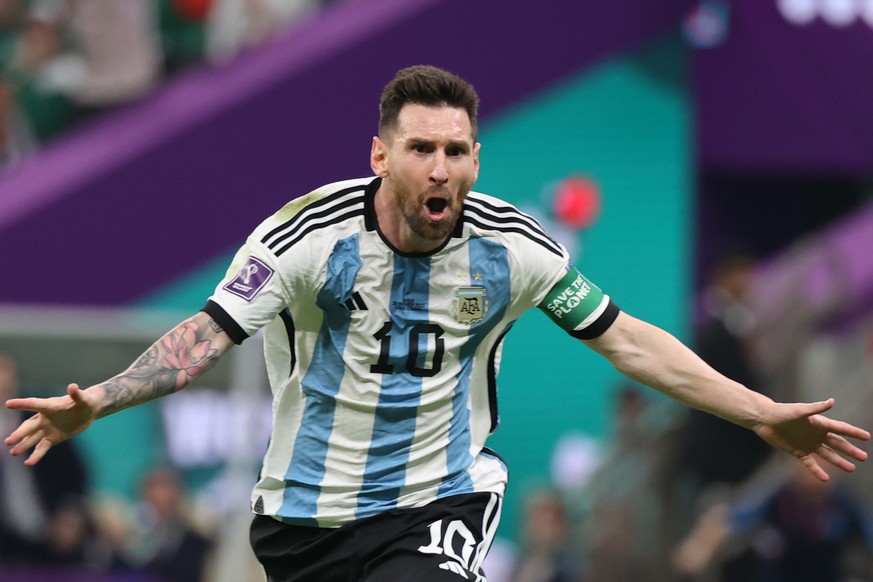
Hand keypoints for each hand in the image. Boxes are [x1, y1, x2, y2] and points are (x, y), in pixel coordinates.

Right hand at [4, 383, 101, 464]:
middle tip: (8, 441)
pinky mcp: (53, 438)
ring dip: (23, 445)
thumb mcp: (83, 398)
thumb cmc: (86, 400)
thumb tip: (73, 386)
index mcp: (50, 406)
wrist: (90, 410)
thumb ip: (76, 394)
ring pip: (32, 438)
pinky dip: (36, 455)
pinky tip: (28, 463)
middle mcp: (45, 418)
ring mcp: (48, 429)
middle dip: (19, 434)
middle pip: (29, 426)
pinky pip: (42, 447)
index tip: (8, 404)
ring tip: (13, 453)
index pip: (34, 404)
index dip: (22, 404)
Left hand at [753, 398, 869, 480]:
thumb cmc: (782, 412)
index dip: (853, 433)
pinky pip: (810, 464)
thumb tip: (832, 401)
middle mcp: (816, 434)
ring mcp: (808, 444)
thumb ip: (816, 408)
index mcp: (819, 423)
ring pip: (827, 455)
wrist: (765, 419)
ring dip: (839, 461)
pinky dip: (817, 471)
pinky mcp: (798, 452)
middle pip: (837, 444)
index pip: (840, 429)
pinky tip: (825, 478)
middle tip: (864, 457)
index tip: (867, 436)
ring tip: (852, 468)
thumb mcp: (800, 410)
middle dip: (850, 450)